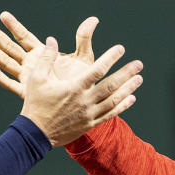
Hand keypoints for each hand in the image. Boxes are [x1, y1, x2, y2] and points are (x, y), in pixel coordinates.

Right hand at [0, 11, 99, 98]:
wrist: (77, 108)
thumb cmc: (80, 82)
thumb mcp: (82, 59)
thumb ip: (84, 39)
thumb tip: (93, 19)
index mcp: (41, 55)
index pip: (24, 37)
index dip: (14, 26)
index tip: (2, 15)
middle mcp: (31, 66)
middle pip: (11, 48)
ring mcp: (27, 80)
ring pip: (7, 63)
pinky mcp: (27, 93)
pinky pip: (10, 84)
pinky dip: (0, 77)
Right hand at [17, 36, 142, 146]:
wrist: (35, 134)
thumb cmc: (35, 105)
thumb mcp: (36, 79)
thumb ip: (46, 58)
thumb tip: (51, 39)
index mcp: (74, 88)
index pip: (98, 70)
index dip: (111, 58)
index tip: (120, 49)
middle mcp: (85, 101)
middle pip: (111, 85)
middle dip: (126, 73)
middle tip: (139, 64)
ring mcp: (89, 114)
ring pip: (114, 100)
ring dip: (128, 89)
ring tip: (139, 79)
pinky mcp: (89, 124)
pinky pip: (110, 114)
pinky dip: (122, 106)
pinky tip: (131, 99)